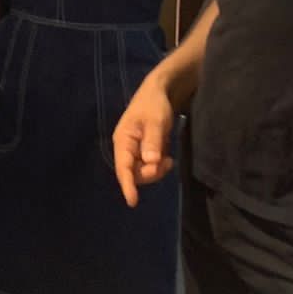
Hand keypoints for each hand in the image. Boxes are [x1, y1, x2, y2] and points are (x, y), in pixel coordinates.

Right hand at [113, 77, 175, 206]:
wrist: (159, 93)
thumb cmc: (154, 104)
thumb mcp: (156, 120)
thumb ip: (152, 141)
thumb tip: (151, 162)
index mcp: (123, 140)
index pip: (123, 167)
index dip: (127, 185)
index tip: (133, 201)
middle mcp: (126, 149)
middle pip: (134, 174)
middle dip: (150, 174)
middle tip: (167, 162)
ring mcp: (135, 151)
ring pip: (142, 173)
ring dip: (156, 171)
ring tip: (169, 160)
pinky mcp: (144, 152)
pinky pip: (149, 168)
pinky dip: (159, 167)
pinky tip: (168, 158)